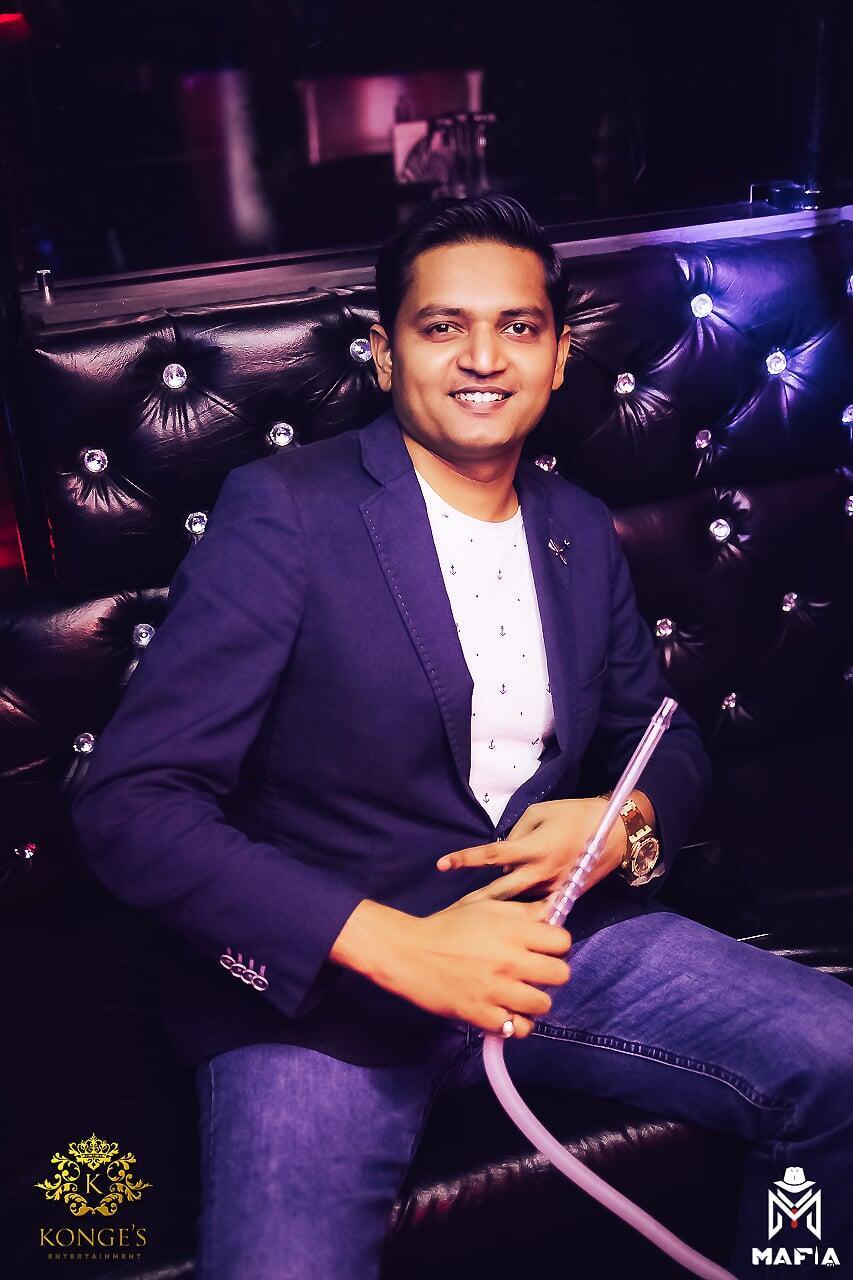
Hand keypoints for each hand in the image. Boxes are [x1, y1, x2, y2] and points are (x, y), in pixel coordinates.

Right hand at [394, 893, 571, 1037]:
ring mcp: (497, 990)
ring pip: (543, 1004)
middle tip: (534, 973)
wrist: (409, 953)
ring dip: (534, 1000)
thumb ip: (521, 910)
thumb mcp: (484, 907)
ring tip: (519, 994)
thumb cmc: (447, 927)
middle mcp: (510, 960)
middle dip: (551, 973)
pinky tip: (506, 1011)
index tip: (543, 948)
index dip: (556, 945)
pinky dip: (515, 1022)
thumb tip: (552, 911)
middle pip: (561, 974)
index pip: (562, 941)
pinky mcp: (483, 1015)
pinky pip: (519, 1028)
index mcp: (512, 930)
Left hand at [435, 797, 625, 902]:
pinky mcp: (564, 896)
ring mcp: (553, 887)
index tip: (441, 864)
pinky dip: (522, 911)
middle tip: (452, 913)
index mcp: (533, 847)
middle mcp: (540, 871)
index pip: (491, 855)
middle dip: (475, 904)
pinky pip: (537, 905)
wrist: (613, 832)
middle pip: (500, 893)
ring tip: (473, 919)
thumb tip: (501, 856)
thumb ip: (515, 834)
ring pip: (518, 902)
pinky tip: (508, 923)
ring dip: (498, 909)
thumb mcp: (539, 812)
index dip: (464, 859)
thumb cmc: (573, 814)